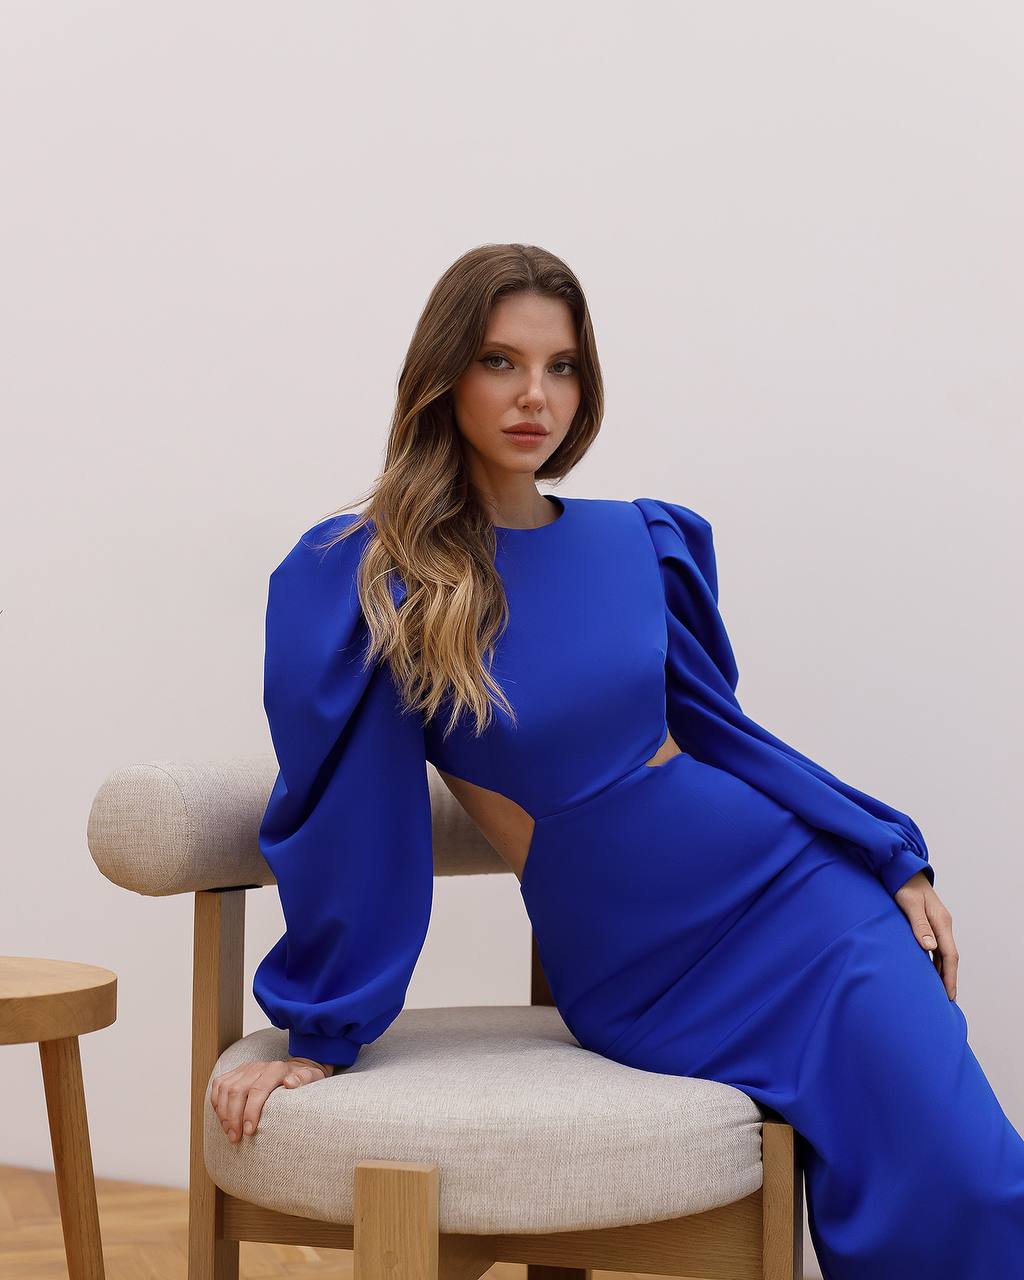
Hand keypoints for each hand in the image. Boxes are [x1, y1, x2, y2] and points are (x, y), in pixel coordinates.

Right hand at [210, 1057, 331, 1143]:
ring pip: (225, 1088)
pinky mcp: (236, 1072)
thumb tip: (290, 1082)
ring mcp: (245, 1068)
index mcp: (276, 1069)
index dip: (250, 1112)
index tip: (249, 1132)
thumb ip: (303, 1079)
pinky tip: (222, 1118)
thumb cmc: (304, 1079)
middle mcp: (258, 1066)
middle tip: (235, 1138)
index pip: (257, 1090)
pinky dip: (216, 1102)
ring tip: (229, 1132)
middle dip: (233, 1117)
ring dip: (223, 1113)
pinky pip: (219, 1084)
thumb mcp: (311, 1078)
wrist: (296, 1069)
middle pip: (237, 1091)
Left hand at [894, 871, 957, 1000]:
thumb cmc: (903, 885)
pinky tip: (929, 970)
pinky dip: (935, 960)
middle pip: (949, 956)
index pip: (949, 955)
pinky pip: (936, 946)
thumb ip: (919, 925)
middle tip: (947, 999)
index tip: (948, 994)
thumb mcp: (909, 904)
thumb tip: (930, 948)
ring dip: (942, 971)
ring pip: (943, 952)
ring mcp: (937, 923)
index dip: (949, 976)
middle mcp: (942, 924)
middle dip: (948, 978)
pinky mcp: (930, 922)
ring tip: (938, 991)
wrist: (902, 869)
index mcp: (940, 921)